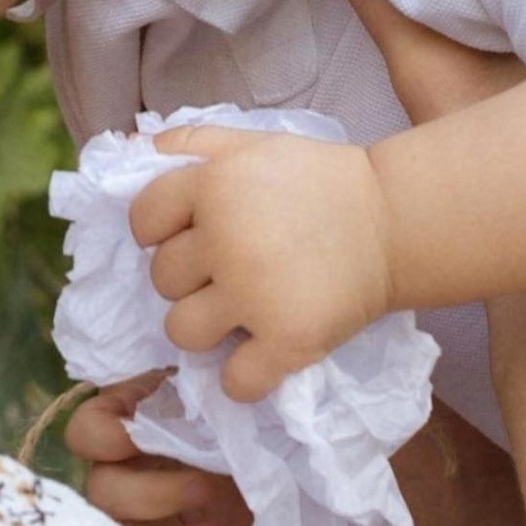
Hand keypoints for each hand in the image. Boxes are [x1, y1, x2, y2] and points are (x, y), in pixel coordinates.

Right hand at [62, 373, 252, 525]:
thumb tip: (207, 402)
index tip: (145, 435)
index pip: (86, 434)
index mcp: (115, 432)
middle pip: (105, 496)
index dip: (110, 438)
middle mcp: (111, 485)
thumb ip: (193, 393)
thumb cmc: (223, 423)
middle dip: (162, 495)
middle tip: (212, 489)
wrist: (249, 464)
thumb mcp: (207, 396)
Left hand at [127, 123, 397, 402]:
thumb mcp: (256, 143)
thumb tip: (128, 152)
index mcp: (214, 186)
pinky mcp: (289, 340)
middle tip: (235, 270)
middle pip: (161, 280)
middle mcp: (227, 240)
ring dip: (208, 329)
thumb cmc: (321, 181)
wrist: (397, 221)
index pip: (142, 221)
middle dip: (191, 279)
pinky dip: (246, 378)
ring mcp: (255, 294)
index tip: (193, 237)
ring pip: (182, 332)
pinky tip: (265, 355)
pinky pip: (235, 382)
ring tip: (245, 312)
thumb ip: (192, 143)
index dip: (160, 231)